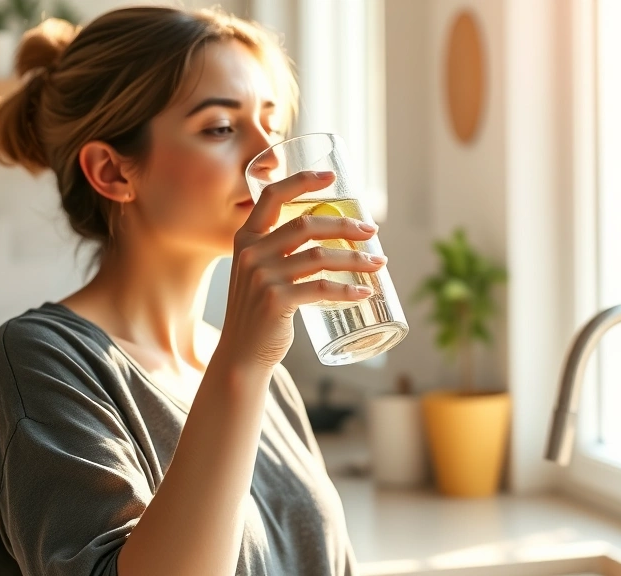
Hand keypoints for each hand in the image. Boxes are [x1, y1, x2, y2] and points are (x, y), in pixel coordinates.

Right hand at [218, 171, 386, 369]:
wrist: (242, 354)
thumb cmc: (259, 312)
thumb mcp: (259, 273)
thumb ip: (279, 251)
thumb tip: (328, 234)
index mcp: (246, 238)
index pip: (271, 196)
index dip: (302, 181)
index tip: (331, 176)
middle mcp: (252, 253)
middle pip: (306, 224)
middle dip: (345, 224)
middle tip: (372, 230)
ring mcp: (262, 277)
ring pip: (320, 256)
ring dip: (356, 258)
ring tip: (378, 263)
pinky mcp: (276, 301)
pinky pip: (321, 288)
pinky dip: (348, 289)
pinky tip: (365, 291)